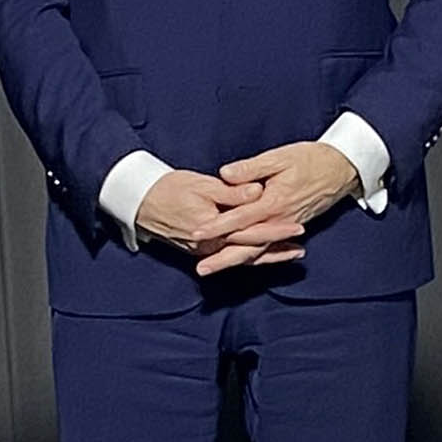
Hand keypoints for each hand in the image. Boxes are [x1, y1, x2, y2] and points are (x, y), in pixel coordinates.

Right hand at [134, 167, 298, 274]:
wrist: (139, 202)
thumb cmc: (169, 188)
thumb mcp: (201, 185)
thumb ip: (231, 192)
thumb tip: (257, 192)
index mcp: (212, 228)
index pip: (251, 232)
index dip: (276, 229)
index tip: (297, 227)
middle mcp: (209, 245)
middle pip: (250, 250)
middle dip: (277, 248)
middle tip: (301, 247)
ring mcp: (204, 251)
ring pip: (242, 257)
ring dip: (267, 255)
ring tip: (292, 253)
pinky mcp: (201, 250)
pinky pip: (230, 256)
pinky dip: (250, 256)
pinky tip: (265, 253)